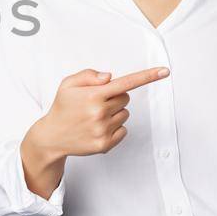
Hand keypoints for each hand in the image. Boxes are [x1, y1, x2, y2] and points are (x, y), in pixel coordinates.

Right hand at [27, 66, 172, 157]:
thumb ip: (88, 75)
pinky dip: (115, 128)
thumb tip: (110, 77)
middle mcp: (99, 112)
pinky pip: (124, 130)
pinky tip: (97, 129)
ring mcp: (103, 130)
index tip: (165, 71)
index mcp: (92, 95)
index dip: (147, 76)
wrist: (51, 136)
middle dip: (115, 97)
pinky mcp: (105, 144)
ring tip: (94, 117)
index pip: (125, 83)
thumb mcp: (68, 84)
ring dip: (114, 113)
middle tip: (96, 103)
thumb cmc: (62, 107)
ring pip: (125, 114)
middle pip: (125, 98)